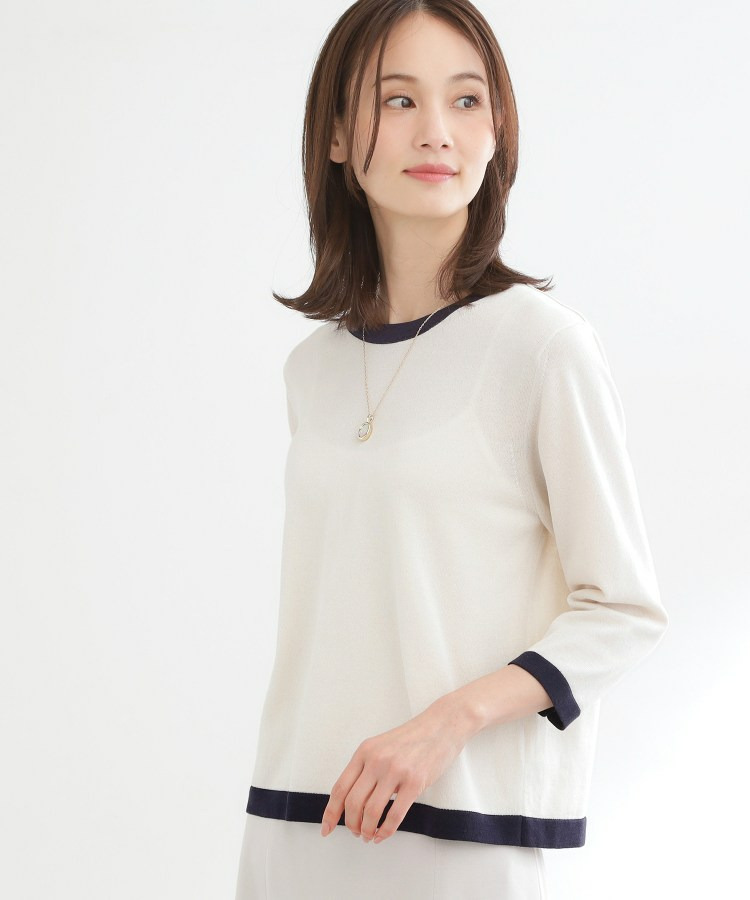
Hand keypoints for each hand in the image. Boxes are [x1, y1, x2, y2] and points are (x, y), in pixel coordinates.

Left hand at [319, 696, 475, 843]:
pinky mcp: (415, 782)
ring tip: (369, 835)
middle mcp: (376, 760)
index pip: (340, 788)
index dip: (331, 812)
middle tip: (356, 833)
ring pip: (371, 811)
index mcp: (364, 751)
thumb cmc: (412, 739)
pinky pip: (395, 815)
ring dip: (367, 830)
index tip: (326, 828)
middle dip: (351, 824)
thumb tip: (351, 801)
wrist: (441, 725)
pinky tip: (383, 834)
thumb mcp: (381, 746)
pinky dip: (386, 831)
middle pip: (353, 803)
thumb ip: (365, 768)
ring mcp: (395, 771)